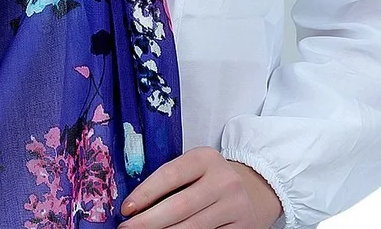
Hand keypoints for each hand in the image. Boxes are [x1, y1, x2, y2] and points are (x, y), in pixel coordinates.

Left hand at [119, 146, 282, 228]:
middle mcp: (224, 181)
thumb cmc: (211, 178)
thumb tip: (135, 204)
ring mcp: (235, 207)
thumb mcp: (195, 167)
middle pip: (180, 206)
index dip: (146, 193)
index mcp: (206, 158)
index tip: (126, 208)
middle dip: (149, 221)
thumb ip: (172, 179)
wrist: (253, 189)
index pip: (171, 174)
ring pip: (193, 228)